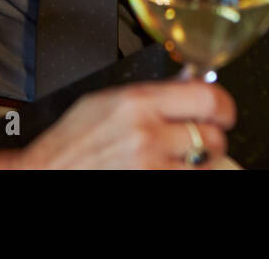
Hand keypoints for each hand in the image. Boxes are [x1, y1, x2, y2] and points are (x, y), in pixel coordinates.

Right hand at [17, 81, 235, 168]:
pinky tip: (168, 169)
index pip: (207, 97)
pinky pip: (187, 180)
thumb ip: (152, 92)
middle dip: (211, 136)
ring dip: (200, 161)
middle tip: (202, 136)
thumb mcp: (108, 101)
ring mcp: (150, 167)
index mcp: (138, 103)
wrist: (46, 174)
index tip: (222, 110)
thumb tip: (189, 82)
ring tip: (182, 158)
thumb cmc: (72, 141)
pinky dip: (184, 175)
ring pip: (205, 164)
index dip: (223, 105)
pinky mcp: (152, 186)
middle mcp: (147, 135)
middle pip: (212, 135)